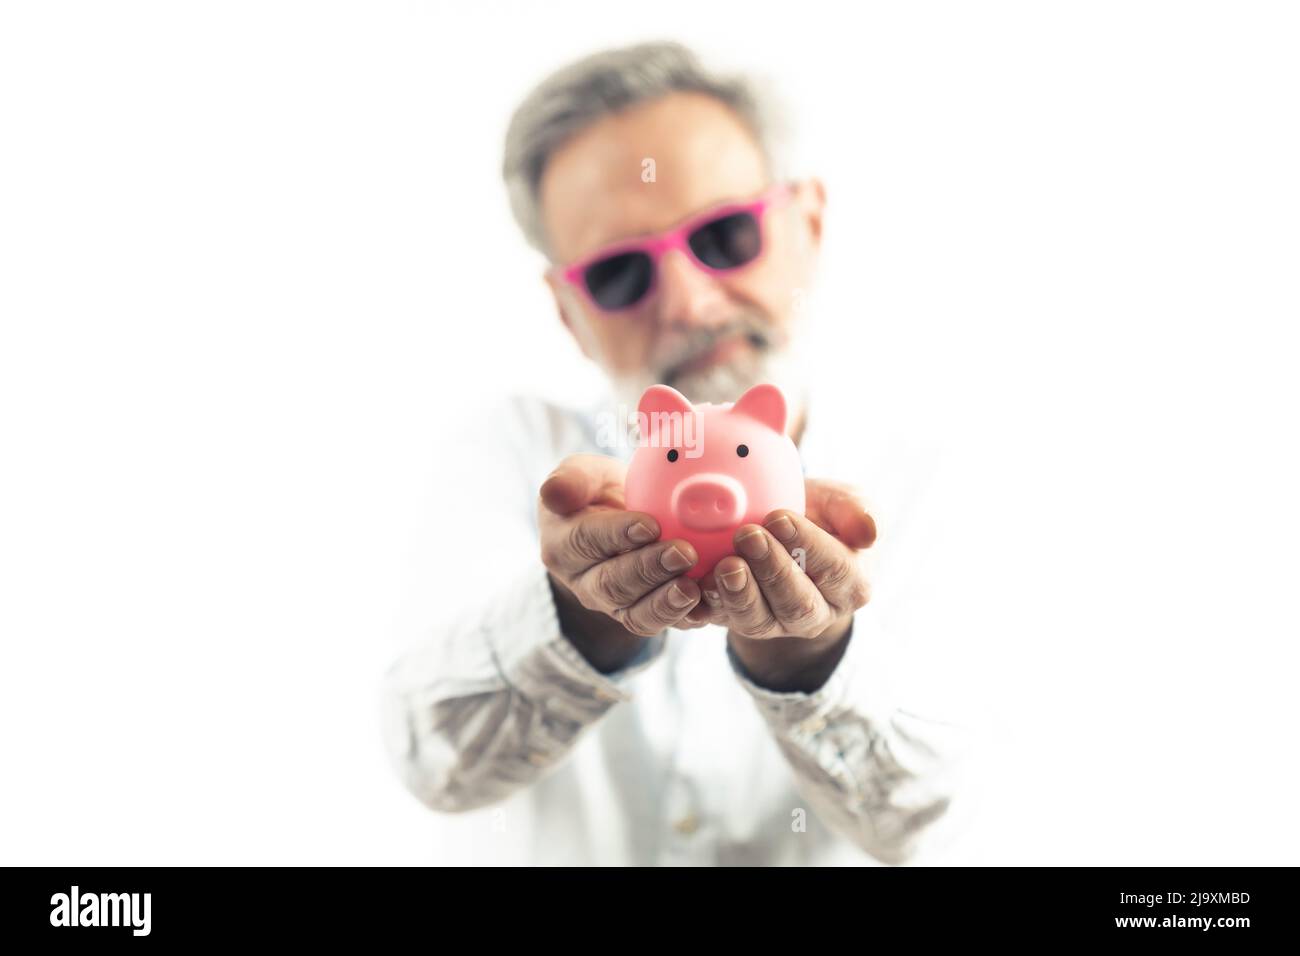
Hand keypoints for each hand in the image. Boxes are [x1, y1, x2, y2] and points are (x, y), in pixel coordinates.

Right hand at [539, 455, 705, 670]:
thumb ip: (572, 479)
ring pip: (636, 614)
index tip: (650, 524)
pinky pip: (663, 623)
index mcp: (563, 545)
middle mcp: (585, 583)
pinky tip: (708, 603)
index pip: (586, 541)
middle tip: (683, 552)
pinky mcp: (644, 616)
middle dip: (649, 570)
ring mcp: (615, 606)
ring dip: (666, 602)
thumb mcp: (584, 474)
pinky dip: (686, 617)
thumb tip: (554, 493)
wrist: (623, 522)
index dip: (617, 535)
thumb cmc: (601, 493)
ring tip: (694, 586)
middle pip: (613, 584)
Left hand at [692, 478, 876, 690]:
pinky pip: (722, 622)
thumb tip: (869, 533)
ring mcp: (775, 623)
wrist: (778, 531)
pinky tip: (697, 584)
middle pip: (797, 603)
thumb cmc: (817, 514)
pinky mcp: (739, 622)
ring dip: (739, 594)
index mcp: (851, 586)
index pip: (836, 570)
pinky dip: (708, 606)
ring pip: (759, 621)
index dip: (808, 544)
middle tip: (747, 535)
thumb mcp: (842, 502)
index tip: (779, 516)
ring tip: (724, 564)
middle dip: (771, 570)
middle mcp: (816, 613)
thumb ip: (857, 510)